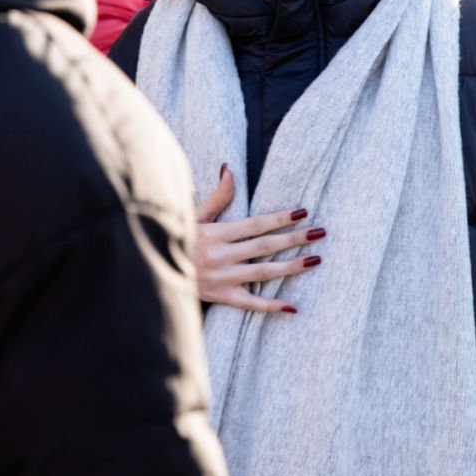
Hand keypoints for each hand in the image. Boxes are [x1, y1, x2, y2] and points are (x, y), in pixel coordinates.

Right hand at [193, 165, 323, 313]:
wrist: (156, 273)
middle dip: (294, 239)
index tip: (302, 212)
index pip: (255, 225)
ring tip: (315, 259)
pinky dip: (272, 306)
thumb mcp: (194, 216)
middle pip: (265, 247)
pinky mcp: (222, 297)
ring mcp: (223, 279)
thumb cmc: (179, 240)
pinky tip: (293, 306)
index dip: (280, 219)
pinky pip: (251, 304)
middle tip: (320, 232)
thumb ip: (217, 197)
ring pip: (263, 273)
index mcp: (215, 234)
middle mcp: (221, 257)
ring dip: (291, 266)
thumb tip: (229, 169)